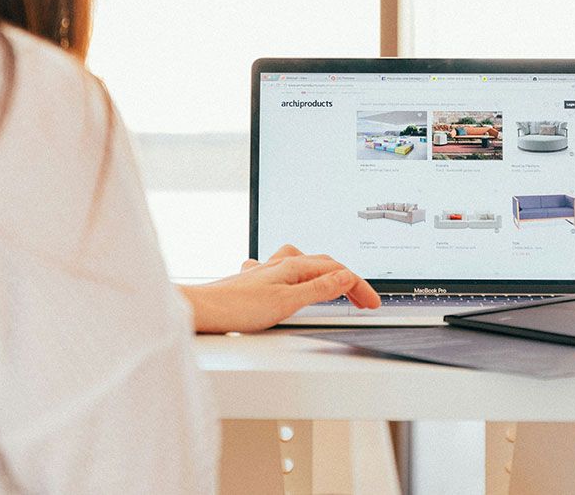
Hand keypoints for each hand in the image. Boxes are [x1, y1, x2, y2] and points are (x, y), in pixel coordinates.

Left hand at [179, 245, 381, 333]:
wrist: (201, 310)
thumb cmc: (237, 307)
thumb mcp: (287, 302)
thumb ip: (318, 289)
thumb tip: (346, 277)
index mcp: (292, 266)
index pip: (337, 271)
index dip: (358, 287)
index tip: (372, 303)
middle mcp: (280, 263)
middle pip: (323, 265)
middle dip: (347, 280)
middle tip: (363, 300)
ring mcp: (267, 271)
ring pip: (304, 264)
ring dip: (325, 273)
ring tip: (336, 285)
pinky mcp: (255, 282)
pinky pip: (284, 271)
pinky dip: (299, 277)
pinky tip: (292, 283)